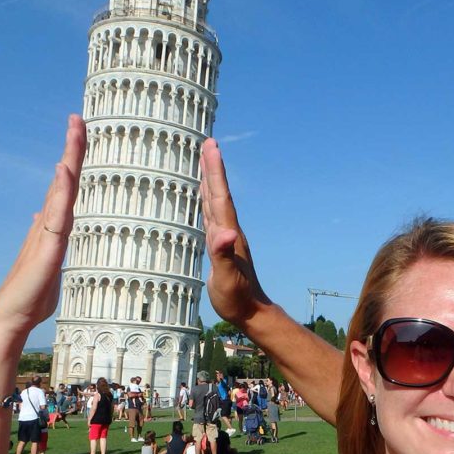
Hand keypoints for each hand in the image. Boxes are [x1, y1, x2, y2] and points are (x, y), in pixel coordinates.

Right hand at [0, 114, 86, 335]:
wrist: (10, 319)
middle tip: (77, 117)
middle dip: (72, 149)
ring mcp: (46, 235)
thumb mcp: (46, 264)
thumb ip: (50, 243)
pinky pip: (57, 216)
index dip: (72, 162)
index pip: (66, 189)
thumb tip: (43, 223)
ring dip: (69, 160)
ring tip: (75, 130)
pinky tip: (64, 171)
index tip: (78, 134)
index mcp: (52, 228)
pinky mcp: (47, 250)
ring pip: (61, 191)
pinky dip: (61, 193)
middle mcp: (47, 225)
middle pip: (64, 180)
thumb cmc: (30, 297)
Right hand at [199, 138, 271, 325]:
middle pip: (218, 193)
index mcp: (228, 233)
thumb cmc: (236, 297)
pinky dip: (206, 201)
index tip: (211, 147)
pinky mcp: (220, 245)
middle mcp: (227, 230)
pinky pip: (211, 215)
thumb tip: (225, 233)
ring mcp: (225, 237)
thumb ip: (223, 255)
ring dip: (210, 180)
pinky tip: (203, 198)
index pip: (220, 196)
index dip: (215, 172)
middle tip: (208, 143)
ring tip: (205, 161)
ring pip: (215, 201)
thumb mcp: (226, 278)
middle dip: (213, 168)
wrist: (249, 311)